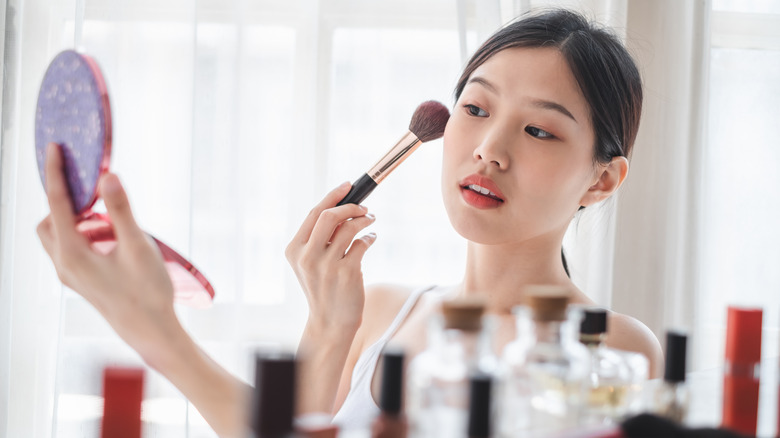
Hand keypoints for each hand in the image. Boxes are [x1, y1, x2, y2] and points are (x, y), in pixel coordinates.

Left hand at [36, 143, 178, 362]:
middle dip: (65, 202)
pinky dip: (86, 235)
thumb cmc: (147, 293)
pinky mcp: (83, 281)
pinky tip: (115, 238)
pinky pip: (72, 249)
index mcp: (72, 254)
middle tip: (93, 191)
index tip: (55, 149)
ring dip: (78, 221)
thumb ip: (121, 210)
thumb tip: (107, 176)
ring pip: (60, 237)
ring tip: (112, 220)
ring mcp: (71, 276)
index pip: (56, 203)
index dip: (56, 173)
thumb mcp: (137, 246)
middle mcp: (64, 265)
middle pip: (49, 221)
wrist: (151, 331)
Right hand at [285, 182, 376, 333]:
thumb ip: (320, 238)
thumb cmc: (324, 287)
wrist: (330, 322)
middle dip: (350, 206)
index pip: (314, 213)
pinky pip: (362, 243)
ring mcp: (326, 265)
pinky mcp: (346, 273)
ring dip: (364, 220)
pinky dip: (369, 237)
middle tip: (364, 207)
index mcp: (294, 250)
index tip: (348, 186)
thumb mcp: (311, 263)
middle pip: (329, 216)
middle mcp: (307, 257)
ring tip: (371, 221)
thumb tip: (343, 207)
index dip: (333, 196)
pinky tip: (370, 238)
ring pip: (349, 228)